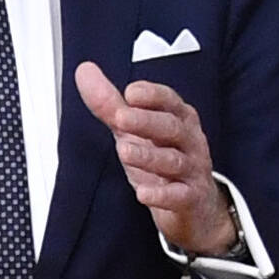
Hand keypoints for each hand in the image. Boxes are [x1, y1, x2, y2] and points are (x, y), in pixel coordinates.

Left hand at [71, 63, 236, 256]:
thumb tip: (85, 71)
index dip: (152, 95)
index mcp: (178, 119)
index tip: (131, 92)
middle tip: (121, 118)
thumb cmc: (163, 162)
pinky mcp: (191, 199)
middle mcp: (189, 141)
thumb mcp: (134, 131)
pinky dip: (162, 195)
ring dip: (149, 156)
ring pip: (174, 161)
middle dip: (147, 121)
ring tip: (124, 151)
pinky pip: (179, 196)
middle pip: (172, 128)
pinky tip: (143, 194)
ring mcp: (192, 171)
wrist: (194, 207)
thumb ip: (110, 104)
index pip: (169, 101)